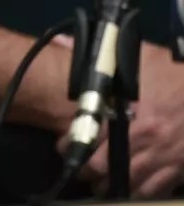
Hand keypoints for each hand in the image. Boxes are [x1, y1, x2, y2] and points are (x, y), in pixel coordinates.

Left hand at [73, 43, 183, 197]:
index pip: (89, 134)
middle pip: (102, 166)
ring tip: (97, 183)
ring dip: (107, 185)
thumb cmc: (174, 72)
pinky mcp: (179, 169)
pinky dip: (137, 193)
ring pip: (126, 183)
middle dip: (86, 169)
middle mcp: (144, 138)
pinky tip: (126, 189)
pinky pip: (153, 190)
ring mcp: (163, 156)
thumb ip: (102, 56)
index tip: (63, 145)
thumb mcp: (138, 57)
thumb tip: (63, 44)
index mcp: (129, 110)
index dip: (71, 143)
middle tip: (78, 165)